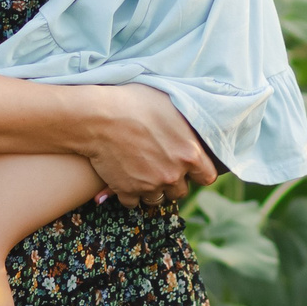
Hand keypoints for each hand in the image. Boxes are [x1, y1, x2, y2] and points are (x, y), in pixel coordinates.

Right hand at [80, 85, 216, 205]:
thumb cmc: (135, 103)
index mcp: (190, 154)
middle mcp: (173, 174)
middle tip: (161, 165)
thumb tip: (194, 125)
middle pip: (181, 191)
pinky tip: (125, 177)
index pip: (207, 176)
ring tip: (143, 172)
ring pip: (157, 199)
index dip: (198, 171)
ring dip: (152, 189)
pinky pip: (133, 203)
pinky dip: (129, 193)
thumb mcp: (170, 105)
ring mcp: (150, 186)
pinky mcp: (127, 191)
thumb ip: (186, 122)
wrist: (100, 117)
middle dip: (173, 181)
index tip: (190, 166)